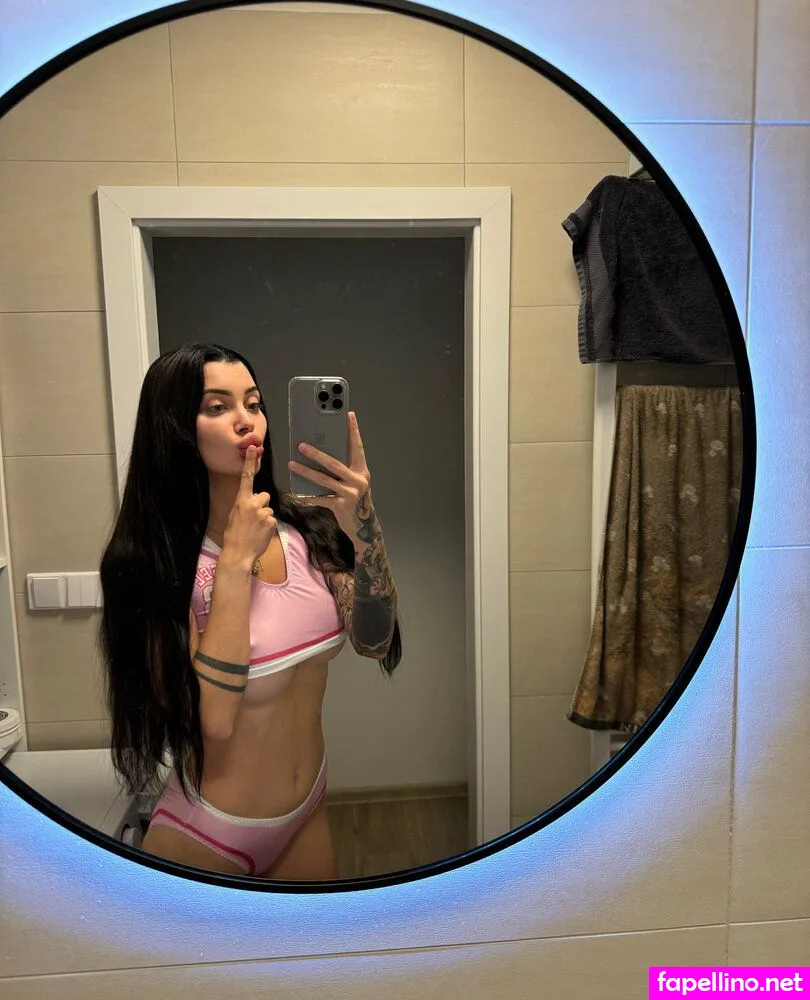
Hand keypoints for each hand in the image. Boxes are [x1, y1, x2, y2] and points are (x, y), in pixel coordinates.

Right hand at [222, 445, 276, 567]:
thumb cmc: (233, 535)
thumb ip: (244, 505)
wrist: (238, 553)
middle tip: (253, 518)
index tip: (254, 447)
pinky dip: (268, 527)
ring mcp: (264, 513)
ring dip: (264, 517)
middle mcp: (253, 504)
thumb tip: (254, 503)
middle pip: (265, 496)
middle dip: (261, 504)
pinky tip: (260, 534)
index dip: (250, 462)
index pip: (246, 477)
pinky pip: (272, 520)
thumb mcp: (234, 515)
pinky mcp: (272, 522)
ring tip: (255, 529)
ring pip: (268, 510)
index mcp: (241, 501)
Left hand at [289, 411, 371, 537]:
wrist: (363, 526)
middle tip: (301, 445)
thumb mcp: (354, 482)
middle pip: (334, 463)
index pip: (358, 446)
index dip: (353, 431)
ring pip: (324, 480)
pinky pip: (321, 498)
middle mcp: (358, 480)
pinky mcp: (341, 506)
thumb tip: (323, 452)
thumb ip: (344, 469)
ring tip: (292, 463)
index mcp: (362, 470)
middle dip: (316, 453)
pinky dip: (308, 496)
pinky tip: (296, 493)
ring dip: (306, 471)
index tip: (349, 415)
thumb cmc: (354, 499)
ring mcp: (351, 493)